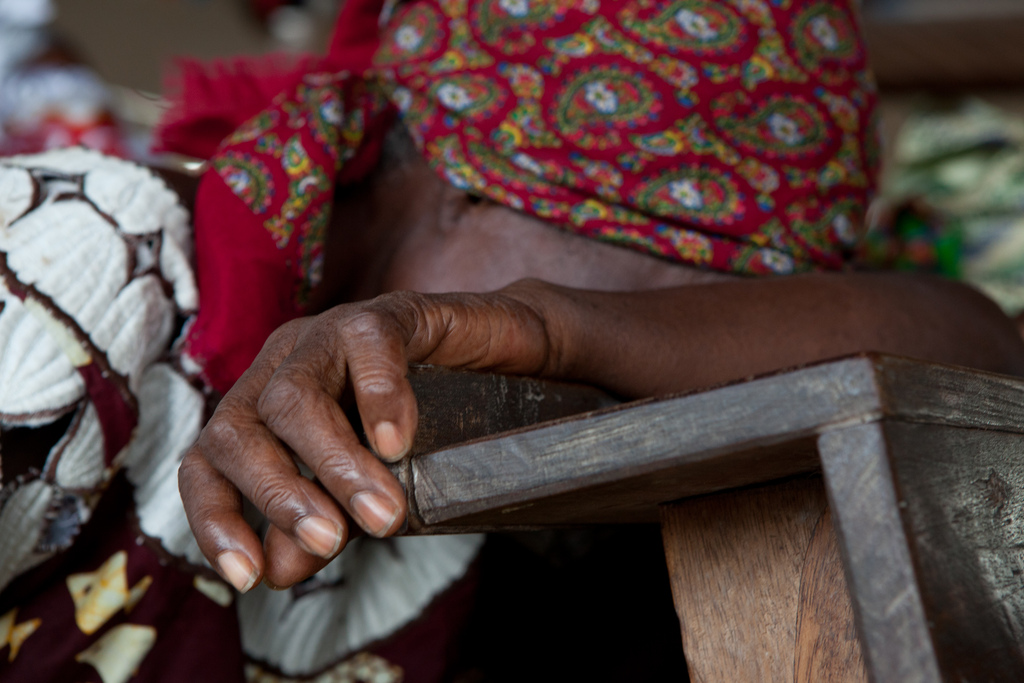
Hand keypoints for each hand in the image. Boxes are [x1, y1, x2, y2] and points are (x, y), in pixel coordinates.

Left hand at [178, 283, 553, 591]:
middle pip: (234, 429)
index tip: (247, 577)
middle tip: (329, 540)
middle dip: (276, 495)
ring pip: (292, 396)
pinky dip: (379, 399)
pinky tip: (397, 443)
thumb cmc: (428, 423)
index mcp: (264, 408)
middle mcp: (282, 367)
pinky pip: (368, 346)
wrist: (498, 361)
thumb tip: (276, 570)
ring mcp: (329, 335)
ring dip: (332, 463)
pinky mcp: (388, 313)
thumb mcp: (366, 486)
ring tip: (380, 510)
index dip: (214, 520)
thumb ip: (323, 520)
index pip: (206, 463)